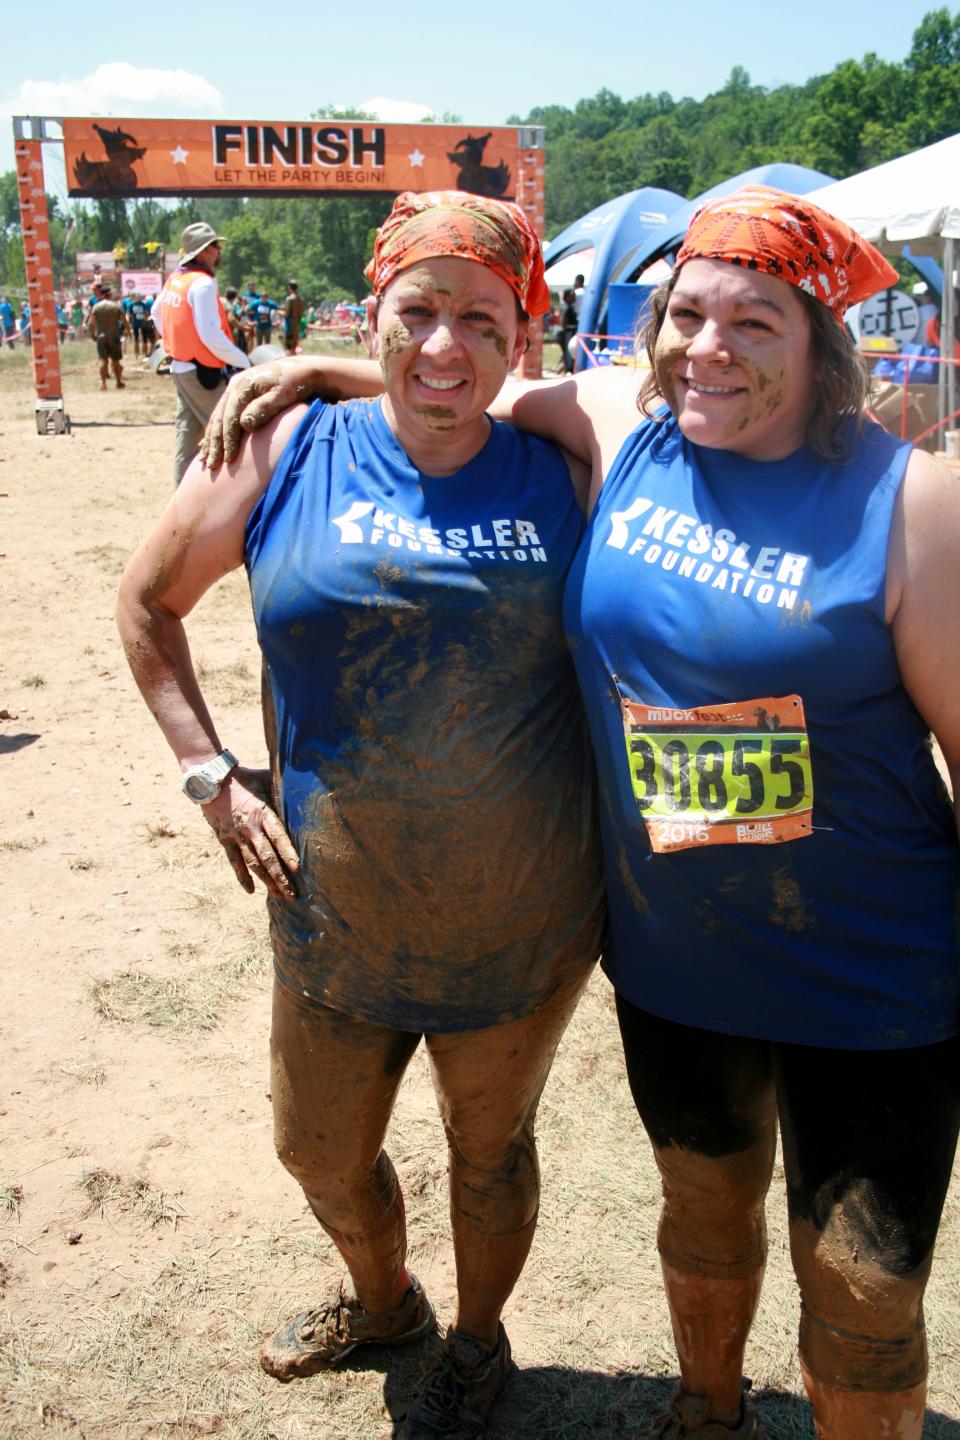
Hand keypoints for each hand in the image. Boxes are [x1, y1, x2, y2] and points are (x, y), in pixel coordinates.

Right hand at [199, 357, 317, 468]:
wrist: (300, 371)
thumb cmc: (294, 385)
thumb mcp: (282, 396)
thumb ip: (263, 409)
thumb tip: (243, 424)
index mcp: (243, 386)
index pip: (230, 417)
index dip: (228, 439)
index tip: (228, 458)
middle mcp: (234, 386)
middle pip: (219, 418)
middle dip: (214, 443)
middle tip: (212, 465)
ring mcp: (233, 389)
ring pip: (217, 418)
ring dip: (210, 440)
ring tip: (205, 460)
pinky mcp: (237, 395)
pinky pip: (221, 416)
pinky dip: (214, 432)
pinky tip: (206, 445)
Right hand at [200, 766, 299, 899]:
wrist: (211, 780)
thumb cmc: (245, 779)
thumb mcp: (266, 778)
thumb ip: (283, 789)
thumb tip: (306, 789)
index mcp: (262, 812)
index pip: (277, 836)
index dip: (287, 852)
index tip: (297, 869)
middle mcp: (249, 828)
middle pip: (266, 856)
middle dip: (280, 877)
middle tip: (293, 894)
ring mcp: (236, 836)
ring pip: (253, 863)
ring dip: (266, 881)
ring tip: (280, 896)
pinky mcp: (225, 840)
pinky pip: (234, 862)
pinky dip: (242, 877)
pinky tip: (251, 891)